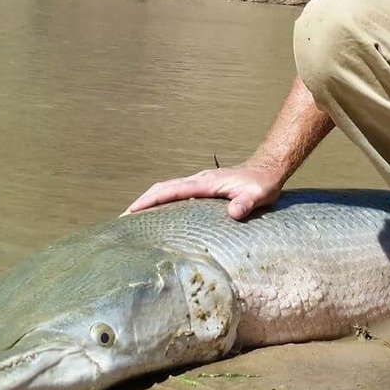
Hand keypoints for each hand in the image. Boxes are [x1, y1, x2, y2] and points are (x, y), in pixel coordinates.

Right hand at [123, 164, 282, 220]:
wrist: (268, 169)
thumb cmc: (263, 184)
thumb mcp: (259, 195)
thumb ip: (247, 203)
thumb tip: (235, 213)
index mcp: (204, 183)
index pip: (170, 192)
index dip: (150, 202)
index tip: (131, 212)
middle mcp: (197, 180)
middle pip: (162, 189)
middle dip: (141, 203)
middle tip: (121, 220)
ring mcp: (199, 182)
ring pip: (166, 190)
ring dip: (148, 201)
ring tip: (132, 219)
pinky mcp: (202, 187)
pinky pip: (175, 193)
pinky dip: (161, 201)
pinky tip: (158, 215)